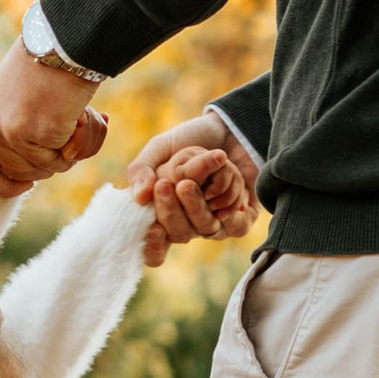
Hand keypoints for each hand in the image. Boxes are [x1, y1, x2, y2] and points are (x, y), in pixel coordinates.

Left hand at [0, 44, 107, 197]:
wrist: (61, 42)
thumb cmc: (44, 68)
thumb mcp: (11, 103)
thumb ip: (14, 134)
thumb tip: (35, 172)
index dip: (6, 186)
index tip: (27, 184)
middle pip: (23, 175)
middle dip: (51, 162)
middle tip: (69, 134)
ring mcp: (12, 133)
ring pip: (49, 168)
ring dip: (72, 148)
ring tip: (79, 116)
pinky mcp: (39, 132)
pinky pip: (68, 156)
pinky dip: (83, 139)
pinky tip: (84, 114)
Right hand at [134, 126, 259, 265]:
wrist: (229, 128)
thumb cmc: (190, 140)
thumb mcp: (160, 148)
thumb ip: (142, 169)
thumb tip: (139, 197)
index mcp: (162, 212)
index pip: (154, 248)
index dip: (153, 247)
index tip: (153, 230)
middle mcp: (187, 223)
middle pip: (179, 235)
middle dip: (173, 212)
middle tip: (171, 185)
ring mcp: (213, 224)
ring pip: (205, 228)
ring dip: (202, 199)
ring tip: (199, 174)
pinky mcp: (239, 221)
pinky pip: (234, 223)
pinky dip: (230, 195)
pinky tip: (226, 174)